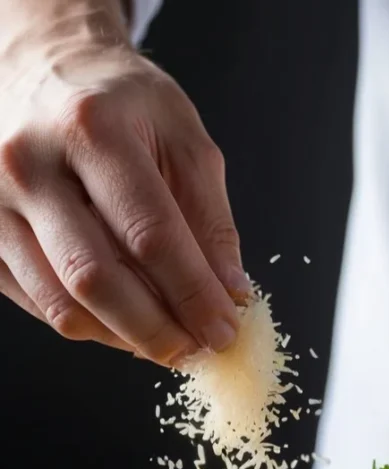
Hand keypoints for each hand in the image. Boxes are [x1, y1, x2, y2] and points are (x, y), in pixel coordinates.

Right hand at [0, 9, 247, 364]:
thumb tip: (230, 294)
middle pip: (97, 280)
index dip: (193, 296)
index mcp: (91, 129)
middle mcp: (29, 163)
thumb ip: (211, 219)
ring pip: (62, 305)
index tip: (225, 331)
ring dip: (124, 339)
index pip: (150, 236)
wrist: (40, 67)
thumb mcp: (184, 139)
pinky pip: (39, 305)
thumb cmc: (120, 105)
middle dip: (157, 332)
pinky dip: (91, 327)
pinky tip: (126, 322)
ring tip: (167, 340)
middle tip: (196, 351)